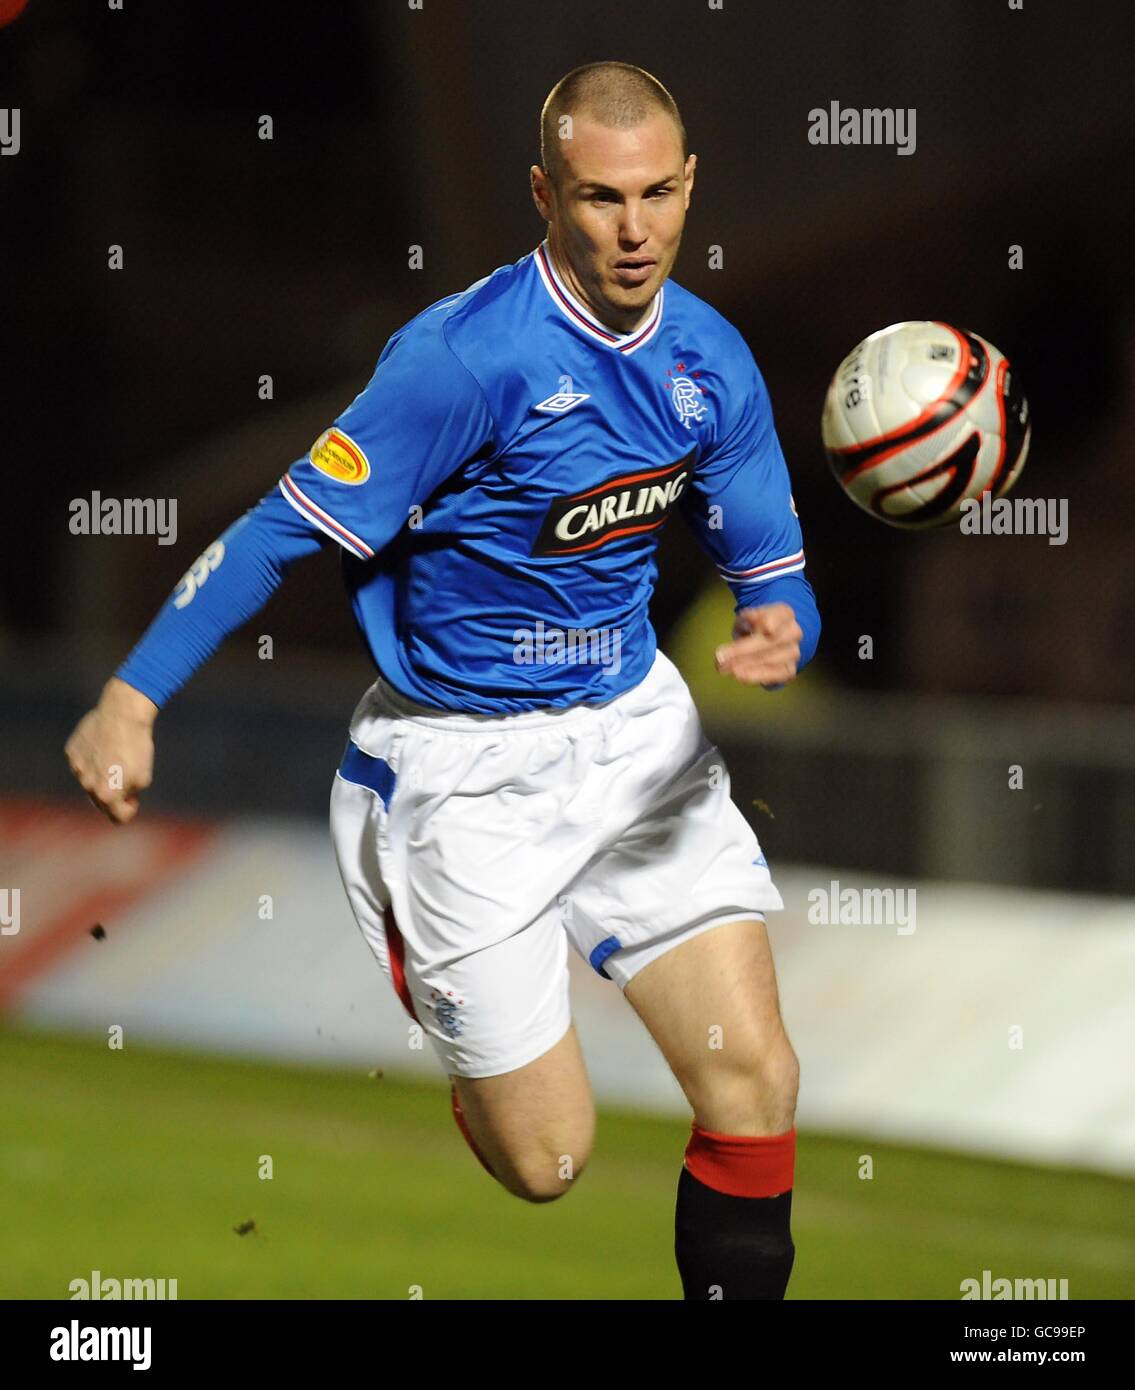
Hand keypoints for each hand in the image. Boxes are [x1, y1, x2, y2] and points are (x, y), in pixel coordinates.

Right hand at [64, 678, 157, 824]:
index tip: (135, 798)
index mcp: (106, 795)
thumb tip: (120, 797)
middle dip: (113, 795)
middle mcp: (87, 785)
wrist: (122, 714)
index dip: (129, 809)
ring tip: (115, 757)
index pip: (118, 818)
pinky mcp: (71, 752)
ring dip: (101, 776)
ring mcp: (76, 768)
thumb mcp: (144, 777)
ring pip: (89, 781)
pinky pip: (82, 763)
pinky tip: (103, 746)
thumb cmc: (137, 747)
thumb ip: (130, 794)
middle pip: (100, 801)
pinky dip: (92, 760)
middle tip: (126, 778)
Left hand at [714, 603, 802, 689]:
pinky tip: (740, 676)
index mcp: (784, 613)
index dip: (770, 622)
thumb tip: (747, 625)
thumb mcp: (747, 617)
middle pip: (769, 641)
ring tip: (724, 668)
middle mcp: (793, 632)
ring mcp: (793, 652)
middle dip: (742, 650)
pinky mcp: (789, 670)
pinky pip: (773, 675)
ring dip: (744, 665)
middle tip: (720, 657)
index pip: (779, 615)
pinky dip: (755, 676)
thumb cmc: (755, 626)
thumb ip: (746, 620)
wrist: (772, 639)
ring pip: (769, 659)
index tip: (758, 628)